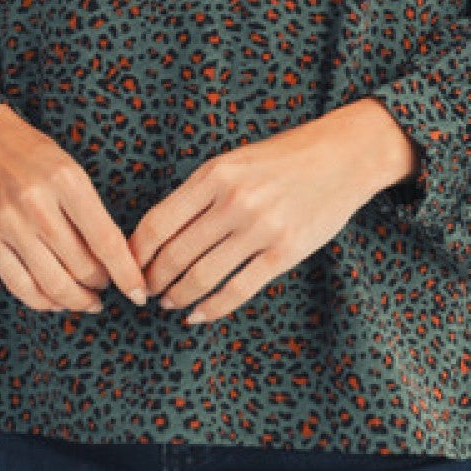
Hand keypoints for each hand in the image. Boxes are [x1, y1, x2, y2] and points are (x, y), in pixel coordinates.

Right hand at [0, 104, 149, 311]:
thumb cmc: (31, 155)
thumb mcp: (69, 169)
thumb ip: (90, 211)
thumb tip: (117, 259)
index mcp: (66, 180)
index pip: (106, 240)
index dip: (126, 274)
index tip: (138, 292)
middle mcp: (37, 204)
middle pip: (81, 267)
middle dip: (101, 285)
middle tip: (107, 286)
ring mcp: (8, 224)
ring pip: (52, 283)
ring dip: (76, 300)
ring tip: (88, 301)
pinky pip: (20, 286)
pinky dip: (43, 302)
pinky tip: (56, 301)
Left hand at [126, 102, 413, 326]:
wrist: (343, 155)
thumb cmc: (282, 158)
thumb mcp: (233, 161)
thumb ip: (199, 193)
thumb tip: (158, 235)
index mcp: (214, 174)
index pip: (157, 223)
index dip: (135, 253)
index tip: (126, 267)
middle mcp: (234, 201)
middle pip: (175, 254)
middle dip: (153, 280)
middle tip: (145, 292)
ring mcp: (261, 228)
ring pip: (203, 277)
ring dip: (178, 296)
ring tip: (169, 303)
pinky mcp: (285, 252)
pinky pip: (239, 290)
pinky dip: (212, 309)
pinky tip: (198, 315)